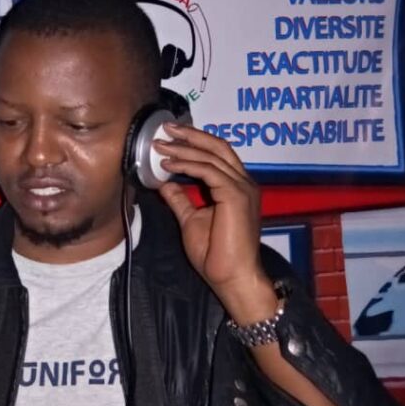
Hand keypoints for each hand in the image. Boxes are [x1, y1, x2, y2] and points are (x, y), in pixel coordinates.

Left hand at [153, 123, 272, 320]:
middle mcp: (244, 183)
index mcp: (237, 187)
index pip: (217, 154)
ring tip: (160, 146)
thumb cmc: (216, 254)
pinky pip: (209, 172)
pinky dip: (188, 165)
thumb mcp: (191, 220)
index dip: (194, 142)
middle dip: (191, 135)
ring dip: (184, 149)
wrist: (232, 277)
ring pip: (212, 157)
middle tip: (165, 128)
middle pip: (218, 146)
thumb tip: (165, 184)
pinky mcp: (237, 196)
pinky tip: (169, 165)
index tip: (169, 137)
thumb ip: (181, 200)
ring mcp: (243, 188)